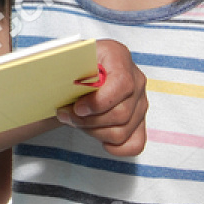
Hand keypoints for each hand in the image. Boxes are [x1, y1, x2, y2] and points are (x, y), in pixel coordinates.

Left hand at [56, 38, 147, 156]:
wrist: (82, 67)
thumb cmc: (75, 62)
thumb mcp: (71, 56)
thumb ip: (69, 65)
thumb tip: (63, 82)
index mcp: (119, 57)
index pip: (121, 84)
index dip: (99, 101)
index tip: (78, 107)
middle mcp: (136, 80)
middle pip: (120, 114)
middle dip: (88, 120)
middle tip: (66, 115)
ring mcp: (140, 102)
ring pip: (122, 132)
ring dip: (93, 132)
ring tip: (75, 122)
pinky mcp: (140, 121)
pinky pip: (135, 144)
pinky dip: (115, 147)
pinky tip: (98, 138)